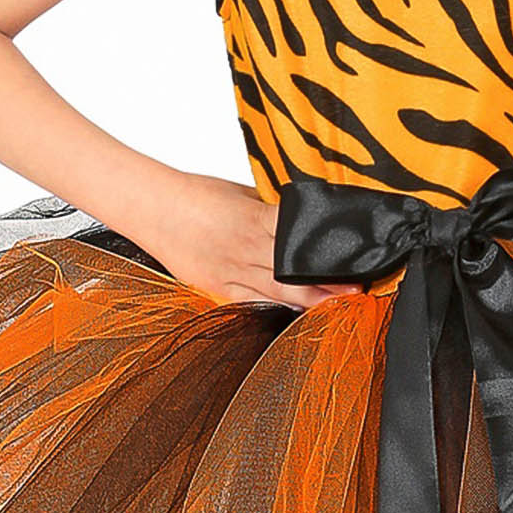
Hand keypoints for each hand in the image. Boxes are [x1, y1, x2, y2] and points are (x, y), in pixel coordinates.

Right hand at [128, 171, 364, 309]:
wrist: (155, 207)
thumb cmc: (197, 194)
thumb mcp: (243, 193)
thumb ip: (271, 209)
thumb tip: (299, 219)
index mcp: (258, 218)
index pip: (304, 238)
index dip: (331, 251)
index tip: (355, 258)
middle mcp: (249, 247)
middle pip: (299, 271)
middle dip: (330, 283)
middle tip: (358, 289)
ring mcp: (233, 271)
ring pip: (281, 293)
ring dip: (312, 302)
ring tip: (339, 308)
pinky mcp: (218, 287)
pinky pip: (254, 304)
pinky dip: (277, 311)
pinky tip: (298, 319)